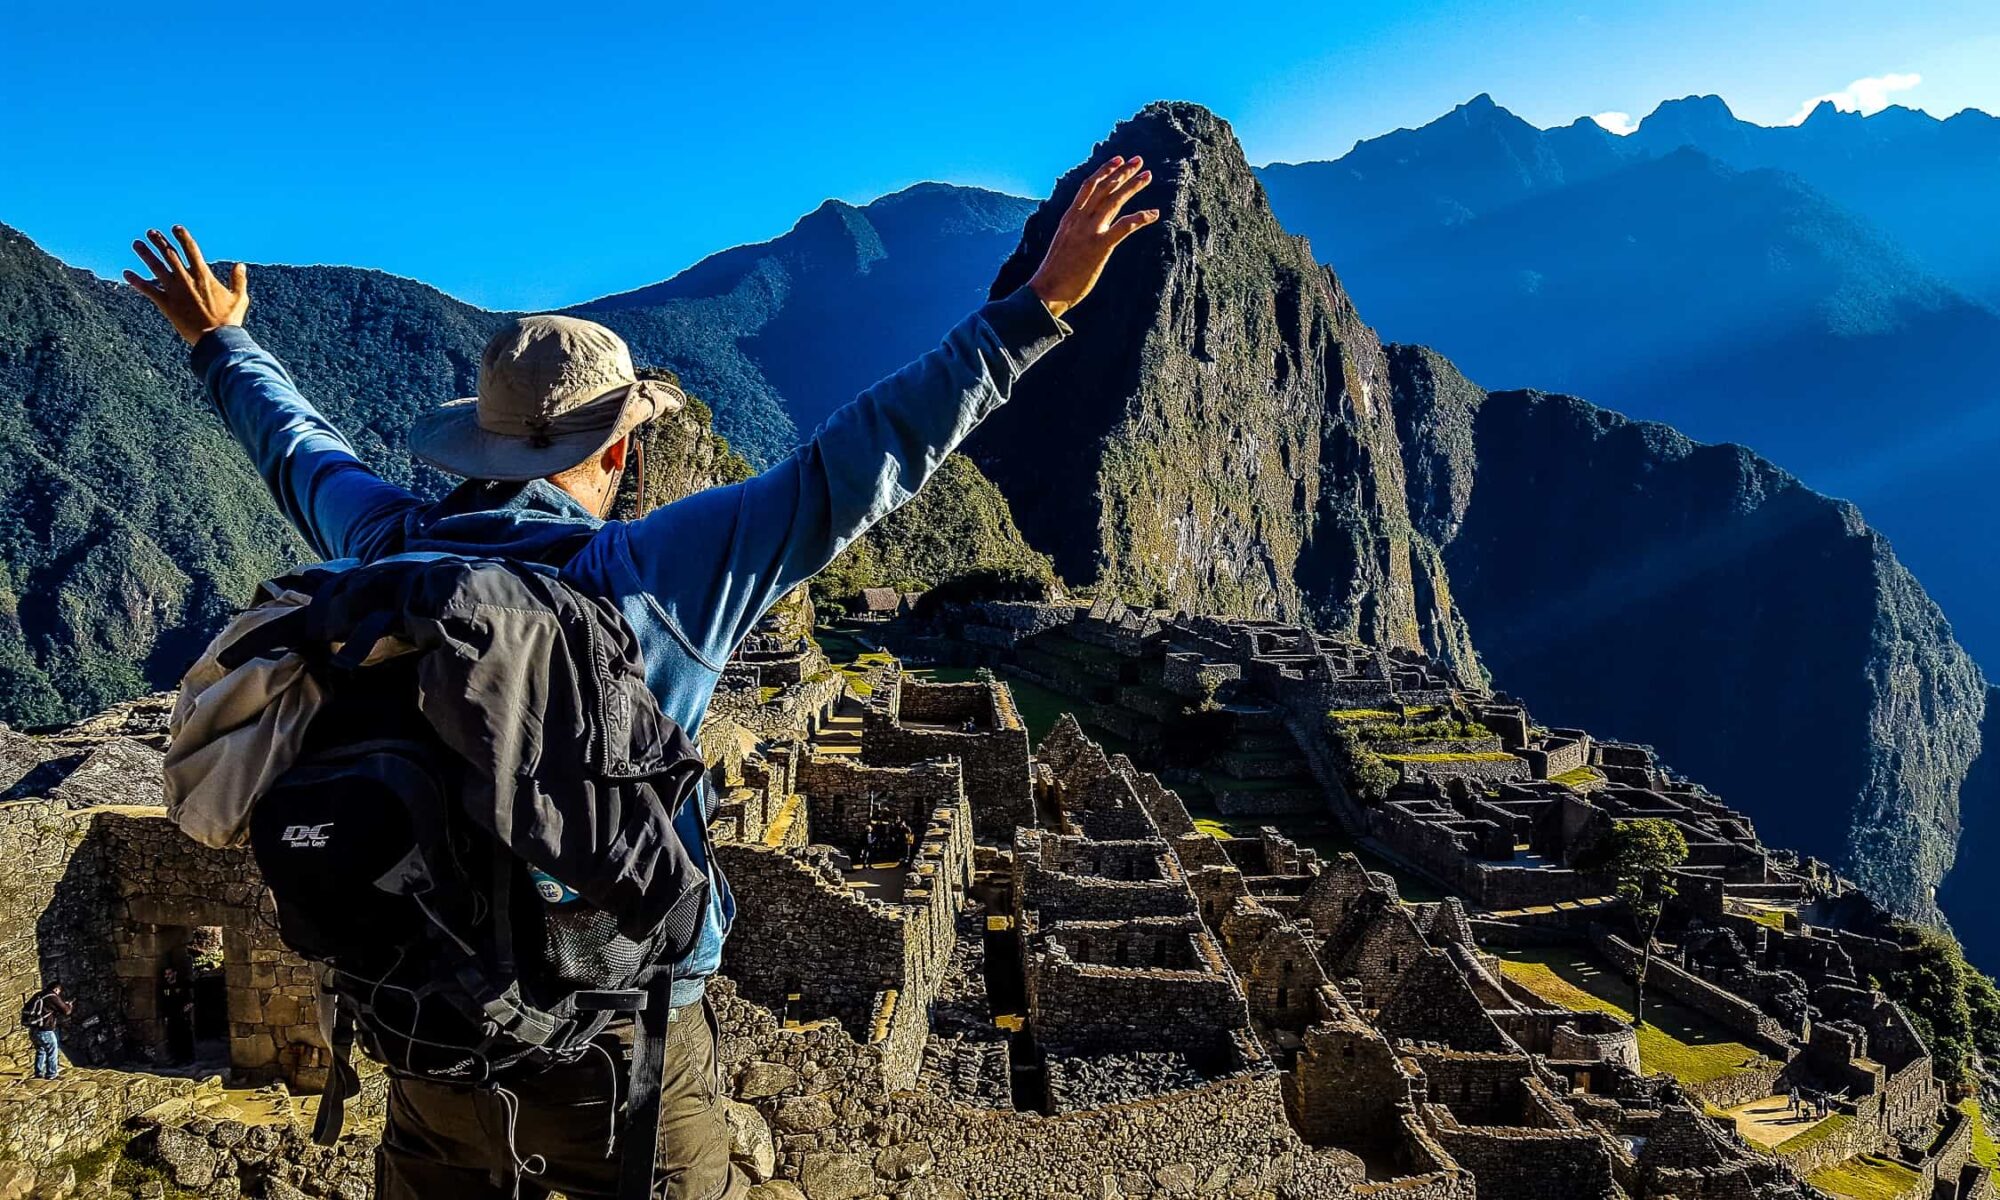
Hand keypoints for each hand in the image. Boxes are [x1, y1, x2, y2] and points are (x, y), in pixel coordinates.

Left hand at [124, 226, 248, 344]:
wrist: (216, 338)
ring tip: (136, 244)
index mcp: (203, 275)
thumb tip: (240, 265)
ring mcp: (175, 291)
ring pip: (156, 267)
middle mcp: (186, 279)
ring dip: (145, 254)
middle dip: (159, 241)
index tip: (175, 228)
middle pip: (170, 254)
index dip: (183, 237)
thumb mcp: (239, 298)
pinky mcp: (166, 304)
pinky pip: (148, 290)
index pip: (191, 250)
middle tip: (150, 232)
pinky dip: (136, 281)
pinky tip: (126, 273)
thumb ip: (238, 280)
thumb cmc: (229, 319)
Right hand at [1027, 156, 1160, 319]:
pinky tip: (1154, 213)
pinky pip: (1124, 226)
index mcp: (1069, 218)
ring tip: (1147, 176)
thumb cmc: (1055, 273)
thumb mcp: (1063, 244)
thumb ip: (1074, 232)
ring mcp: (1089, 232)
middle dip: (1122, 172)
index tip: (1118, 160)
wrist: (1046, 291)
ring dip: (1133, 186)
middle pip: (1104, 188)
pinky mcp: (1099, 246)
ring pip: (1114, 201)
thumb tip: (1084, 230)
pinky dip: (1140, 218)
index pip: (1088, 186)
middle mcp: (1079, 220)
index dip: (1104, 171)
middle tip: (1138, 160)